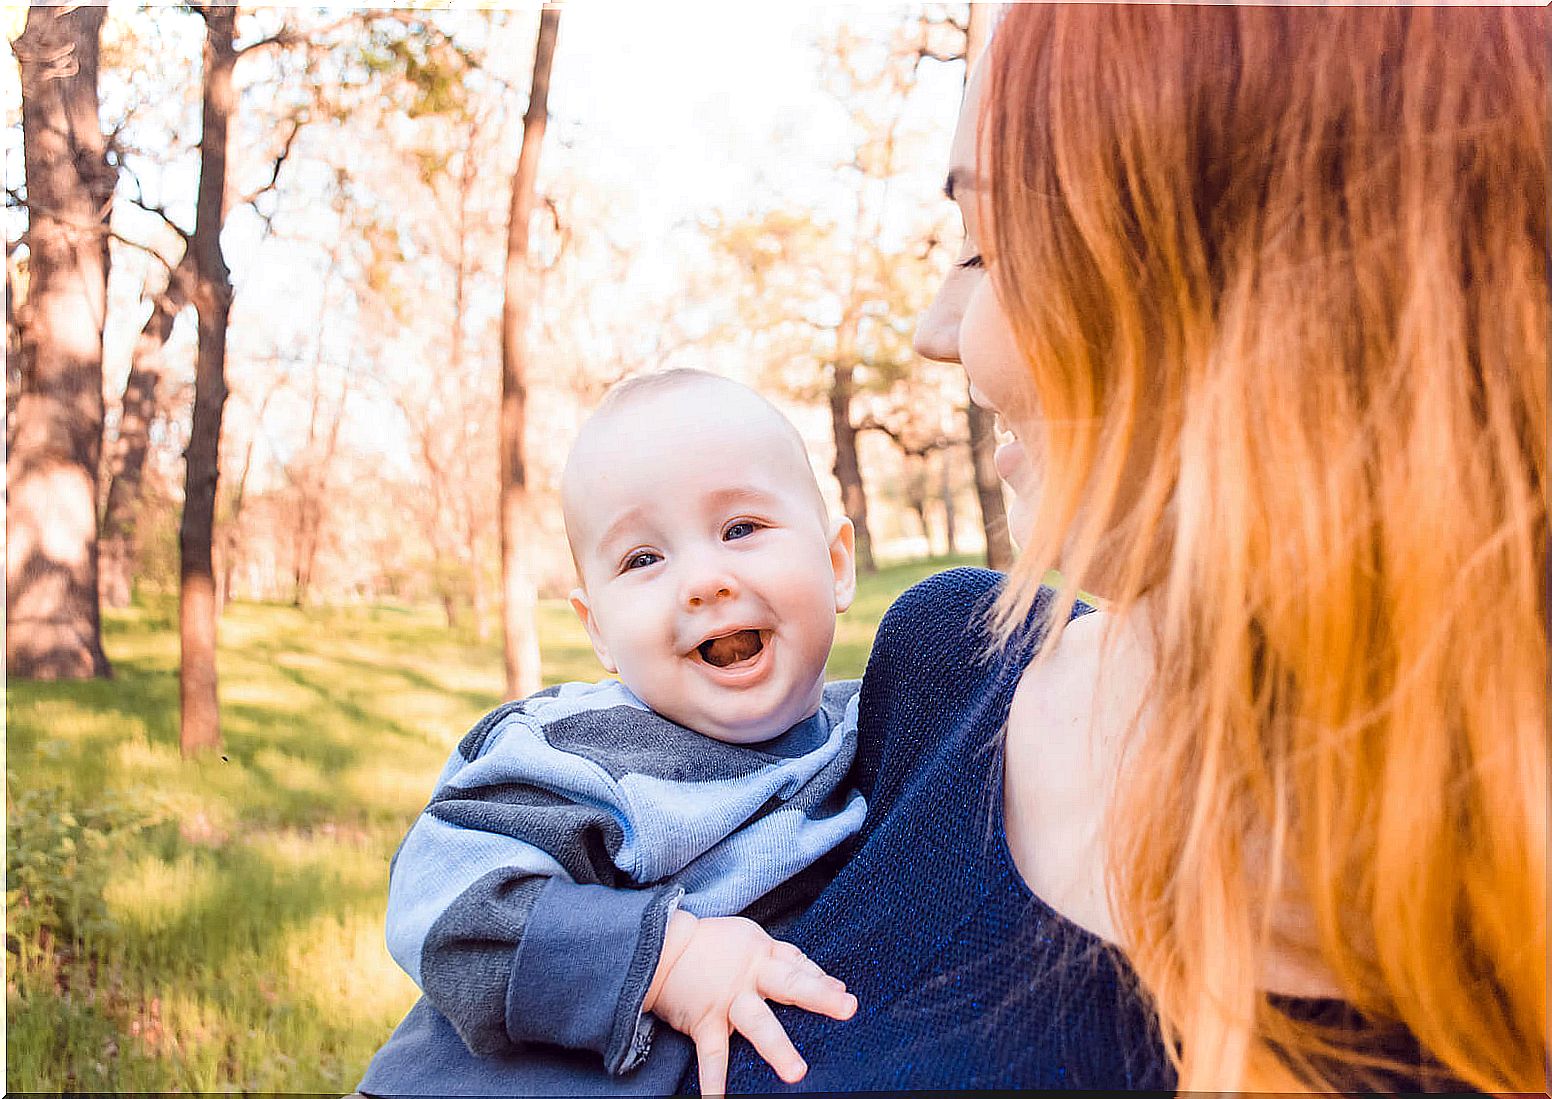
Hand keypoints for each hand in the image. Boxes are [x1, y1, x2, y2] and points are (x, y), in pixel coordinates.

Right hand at [642, 910, 856, 1096]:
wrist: (663, 948)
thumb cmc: (716, 945)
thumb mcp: (754, 940)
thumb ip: (793, 961)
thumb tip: (834, 983)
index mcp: (764, 954)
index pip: (800, 967)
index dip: (823, 982)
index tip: (846, 997)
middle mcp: (750, 977)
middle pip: (790, 984)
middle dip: (819, 996)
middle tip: (848, 1008)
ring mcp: (728, 1001)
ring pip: (758, 1023)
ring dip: (777, 1048)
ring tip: (796, 1073)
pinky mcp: (705, 1022)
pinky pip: (712, 1054)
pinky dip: (713, 1080)